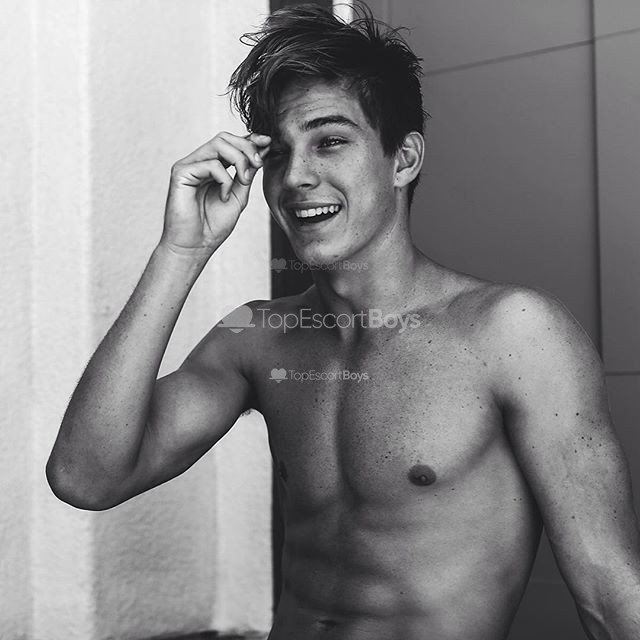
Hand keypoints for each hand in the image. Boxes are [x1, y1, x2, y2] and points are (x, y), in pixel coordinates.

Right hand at [160, 132, 270, 255]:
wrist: (194, 247)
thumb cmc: (213, 226)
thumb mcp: (238, 196)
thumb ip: (247, 174)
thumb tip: (262, 150)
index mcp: (211, 167)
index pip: (230, 143)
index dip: (250, 139)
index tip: (268, 142)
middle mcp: (198, 162)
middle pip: (224, 137)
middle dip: (247, 147)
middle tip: (259, 164)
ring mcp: (188, 166)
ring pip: (218, 144)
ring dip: (239, 160)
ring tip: (244, 181)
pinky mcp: (180, 173)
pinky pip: (210, 164)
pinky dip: (225, 180)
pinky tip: (224, 197)